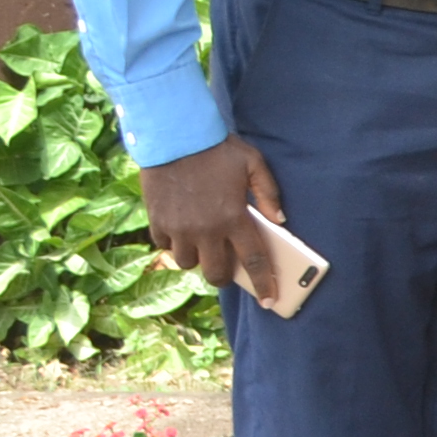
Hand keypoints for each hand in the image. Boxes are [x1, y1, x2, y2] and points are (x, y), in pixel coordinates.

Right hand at [141, 135, 286, 291]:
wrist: (173, 136)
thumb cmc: (217, 149)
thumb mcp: (253, 164)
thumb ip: (269, 194)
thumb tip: (279, 220)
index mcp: (234, 218)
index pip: (254, 261)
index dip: (264, 283)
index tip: (269, 300)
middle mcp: (205, 230)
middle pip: (216, 274)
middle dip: (224, 275)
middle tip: (227, 265)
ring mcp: (178, 229)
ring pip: (187, 263)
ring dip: (197, 258)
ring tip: (203, 242)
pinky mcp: (157, 222)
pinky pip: (164, 246)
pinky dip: (173, 243)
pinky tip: (180, 229)